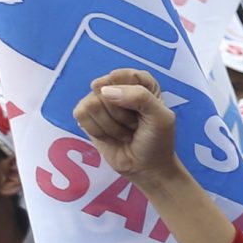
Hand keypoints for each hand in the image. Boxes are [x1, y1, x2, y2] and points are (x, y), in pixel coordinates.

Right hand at [73, 69, 184, 185]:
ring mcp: (100, 100)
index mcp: (141, 81)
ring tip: (124, 132)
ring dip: (112, 125)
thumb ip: (140, 97)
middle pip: (107, 89)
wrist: (146, 167)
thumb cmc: (157, 140)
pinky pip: (81, 114)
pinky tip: (111, 136)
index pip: (126, 75)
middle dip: (123, 115)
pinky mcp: (86, 115)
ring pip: (93, 103)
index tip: (143, 112)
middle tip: (135, 126)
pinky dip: (99, 131)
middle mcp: (118, 87)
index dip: (132, 96)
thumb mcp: (161, 117)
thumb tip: (104, 91)